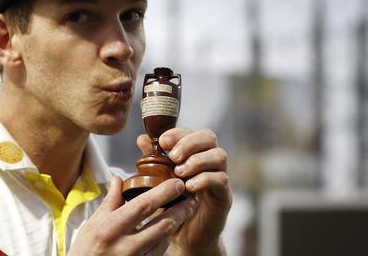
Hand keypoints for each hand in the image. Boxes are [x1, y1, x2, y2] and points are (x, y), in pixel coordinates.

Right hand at [67, 175, 198, 255]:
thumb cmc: (85, 251)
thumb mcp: (92, 224)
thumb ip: (110, 201)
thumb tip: (118, 179)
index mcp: (110, 229)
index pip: (143, 206)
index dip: (164, 193)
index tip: (177, 183)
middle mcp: (125, 247)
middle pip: (162, 224)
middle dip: (181, 210)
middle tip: (192, 197)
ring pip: (164, 239)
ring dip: (176, 224)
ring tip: (186, 209)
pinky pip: (159, 252)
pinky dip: (165, 238)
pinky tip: (169, 228)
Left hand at [137, 129, 231, 254]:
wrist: (185, 236)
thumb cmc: (173, 205)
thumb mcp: (159, 180)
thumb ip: (153, 160)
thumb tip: (142, 139)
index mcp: (194, 154)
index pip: (192, 132)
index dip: (178, 133)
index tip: (162, 141)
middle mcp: (209, 162)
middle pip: (209, 137)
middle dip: (189, 143)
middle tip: (173, 157)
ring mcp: (219, 177)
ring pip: (219, 155)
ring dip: (197, 160)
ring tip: (179, 173)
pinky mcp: (225, 196)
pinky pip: (222, 180)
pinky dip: (204, 179)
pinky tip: (188, 187)